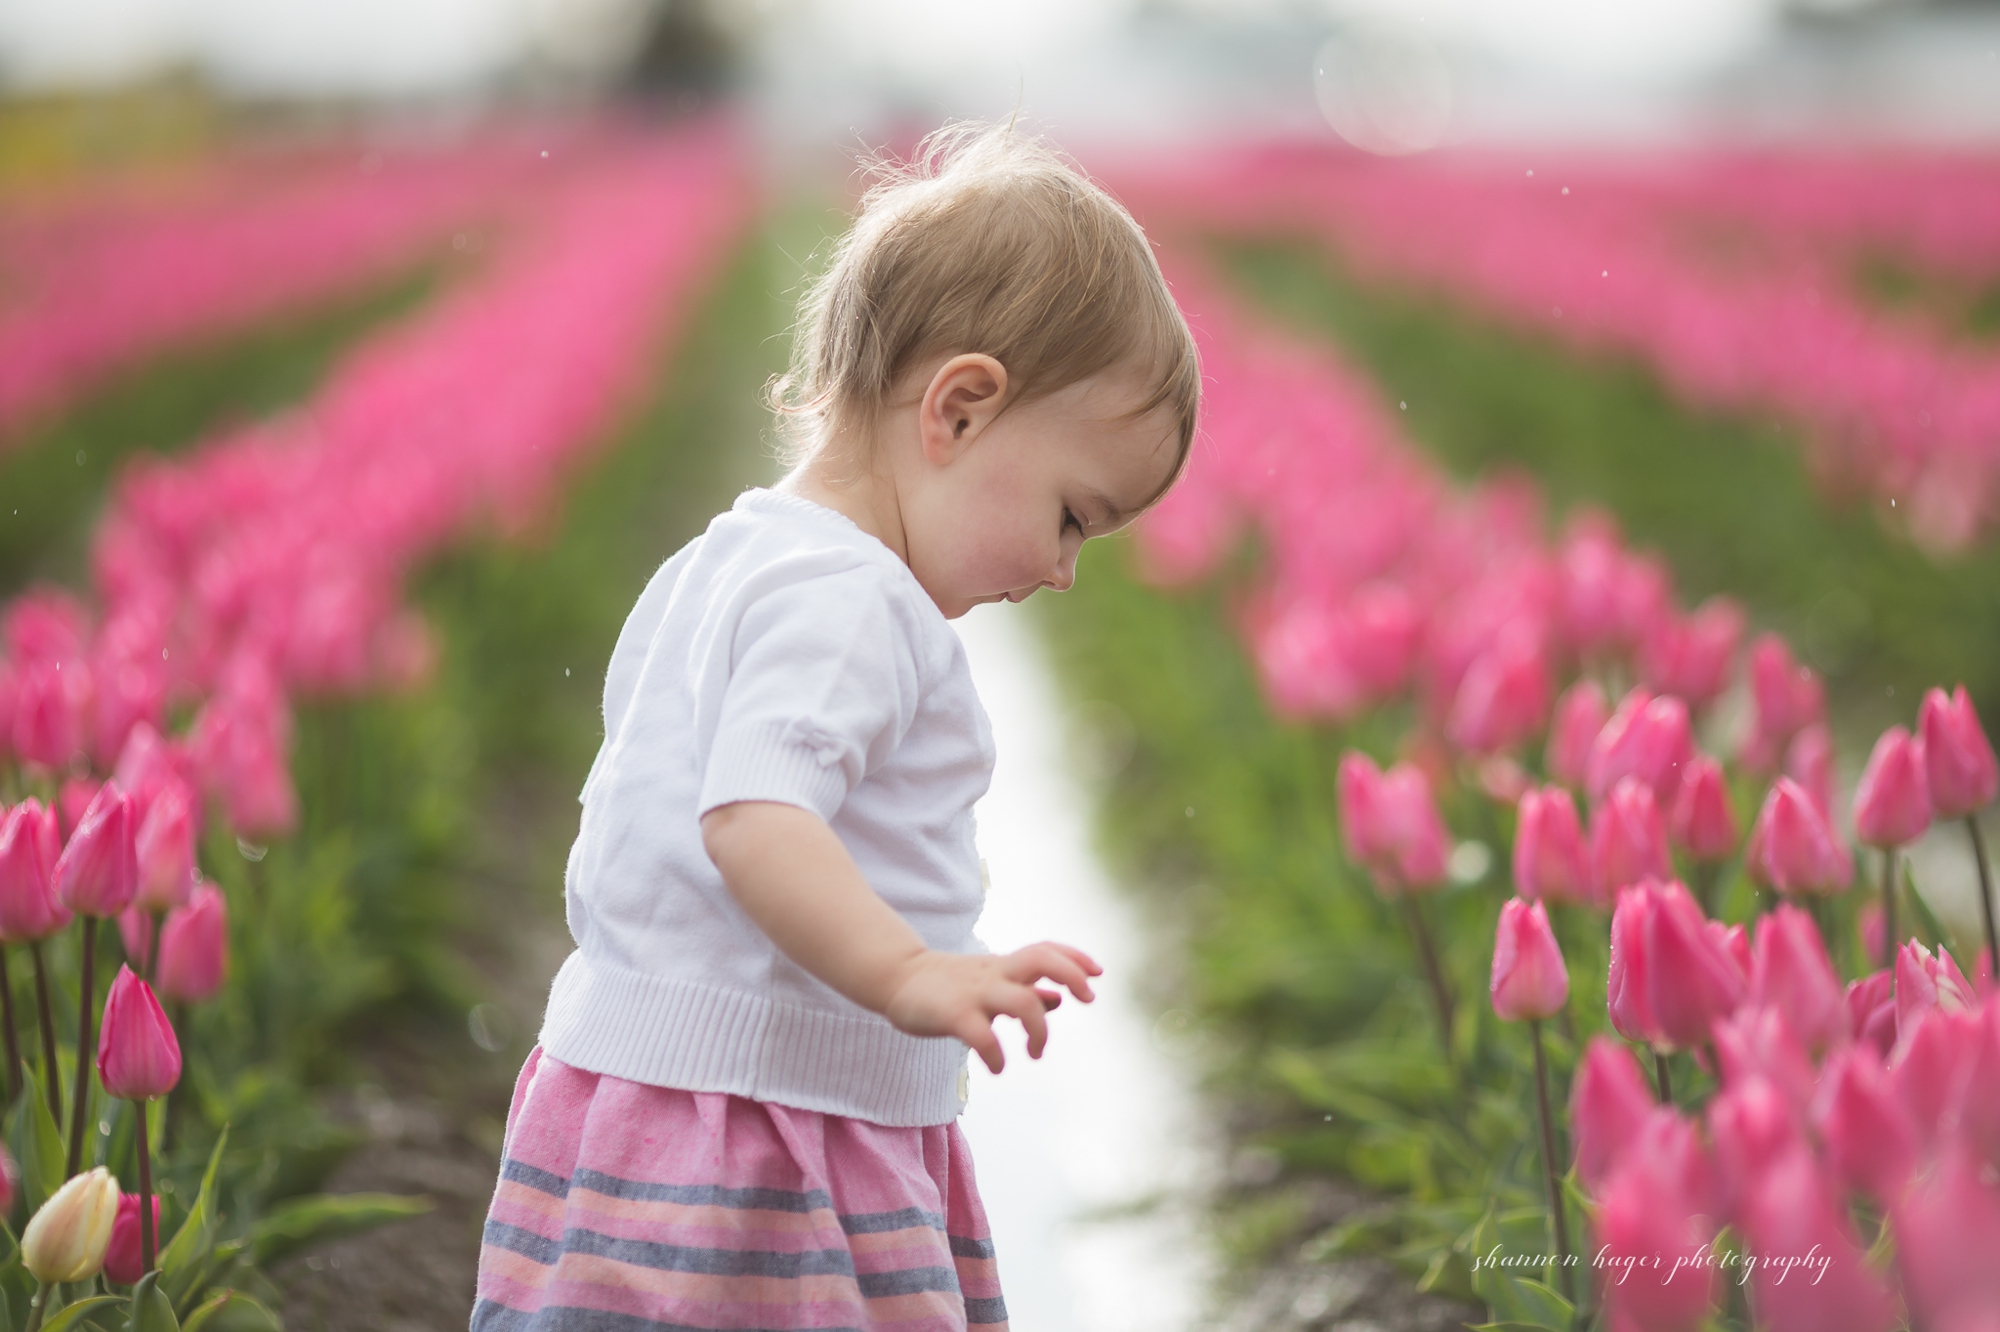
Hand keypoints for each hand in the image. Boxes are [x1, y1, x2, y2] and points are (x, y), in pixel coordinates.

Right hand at [882, 943, 1102, 1073]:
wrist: (896, 978)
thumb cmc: (949, 985)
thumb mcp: (991, 983)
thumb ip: (1026, 990)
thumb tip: (1061, 998)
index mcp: (1003, 967)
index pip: (1046, 950)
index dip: (1075, 958)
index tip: (1098, 973)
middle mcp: (994, 974)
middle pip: (1042, 960)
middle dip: (1073, 975)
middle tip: (1088, 1000)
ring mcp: (974, 993)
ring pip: (1023, 1001)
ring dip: (1040, 1029)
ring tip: (1035, 1052)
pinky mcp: (953, 1014)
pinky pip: (983, 1036)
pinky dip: (997, 1055)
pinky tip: (997, 1067)